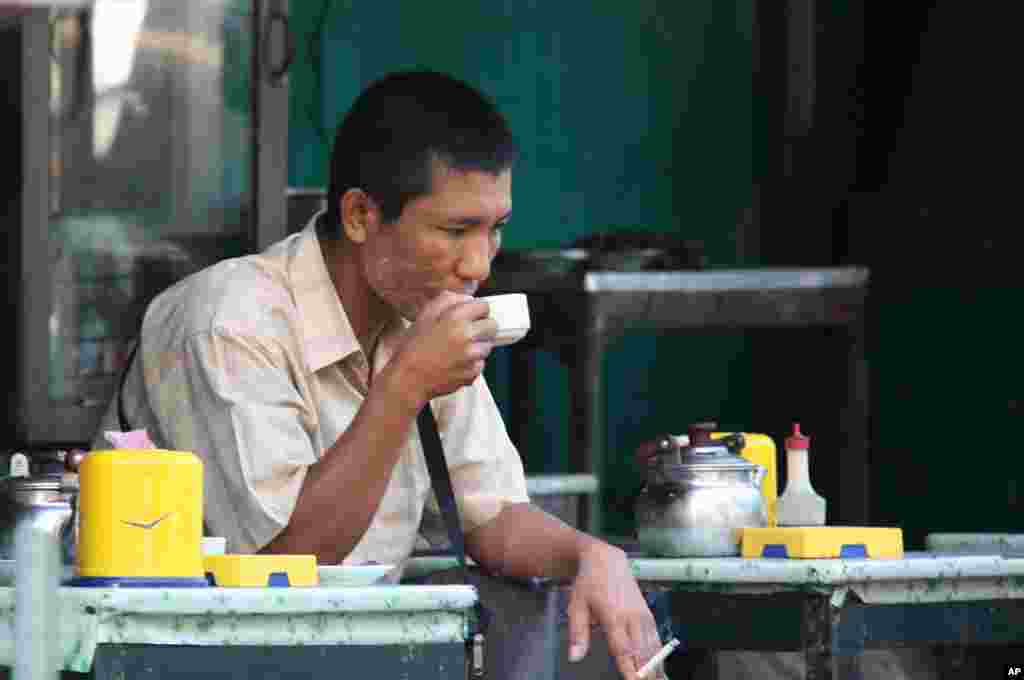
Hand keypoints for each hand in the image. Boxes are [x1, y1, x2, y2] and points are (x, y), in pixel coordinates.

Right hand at [388, 291, 497, 405]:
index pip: (484, 306)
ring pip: (488, 345)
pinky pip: (481, 363)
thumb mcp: (424, 316)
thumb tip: (466, 298)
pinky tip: (457, 362)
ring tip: (458, 349)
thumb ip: (446, 301)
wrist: (409, 379)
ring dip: (478, 345)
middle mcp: (466, 337)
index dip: (477, 310)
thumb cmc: (413, 349)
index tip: (472, 315)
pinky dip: (472, 363)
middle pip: (492, 325)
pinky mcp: (473, 373)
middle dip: (483, 327)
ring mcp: (471, 357)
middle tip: (468, 332)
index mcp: (454, 319)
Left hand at [567, 543, 665, 678]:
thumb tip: (574, 657)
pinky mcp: (649, 614)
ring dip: (655, 667)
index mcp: (613, 615)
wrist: (607, 560)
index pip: (623, 648)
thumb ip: (577, 633)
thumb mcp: (576, 605)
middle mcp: (632, 616)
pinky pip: (656, 639)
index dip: (629, 668)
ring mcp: (643, 615)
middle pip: (642, 651)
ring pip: (653, 647)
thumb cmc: (588, 583)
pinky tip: (659, 669)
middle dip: (645, 672)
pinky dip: (659, 655)